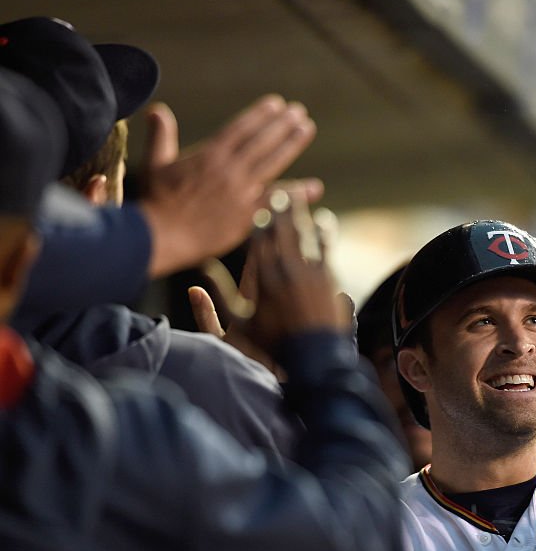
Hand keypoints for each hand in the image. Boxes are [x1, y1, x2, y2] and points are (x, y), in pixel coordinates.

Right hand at [139, 95, 319, 277]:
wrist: (161, 237)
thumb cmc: (155, 202)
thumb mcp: (154, 164)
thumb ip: (161, 136)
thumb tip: (158, 109)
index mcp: (209, 156)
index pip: (240, 128)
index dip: (260, 114)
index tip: (276, 103)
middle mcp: (229, 170)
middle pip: (261, 141)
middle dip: (281, 124)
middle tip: (298, 111)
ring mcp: (240, 192)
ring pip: (272, 163)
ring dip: (291, 144)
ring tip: (307, 128)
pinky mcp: (247, 216)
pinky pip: (277, 201)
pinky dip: (297, 194)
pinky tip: (315, 187)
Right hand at [202, 188, 348, 359]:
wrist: (311, 358)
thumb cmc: (272, 348)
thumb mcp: (235, 330)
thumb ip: (212, 308)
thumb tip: (192, 288)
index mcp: (260, 281)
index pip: (256, 244)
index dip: (257, 223)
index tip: (255, 207)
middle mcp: (284, 272)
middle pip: (280, 233)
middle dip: (279, 211)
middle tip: (279, 192)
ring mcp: (308, 274)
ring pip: (303, 236)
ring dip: (301, 215)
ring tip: (299, 198)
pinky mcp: (328, 280)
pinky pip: (325, 249)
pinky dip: (324, 233)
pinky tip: (324, 220)